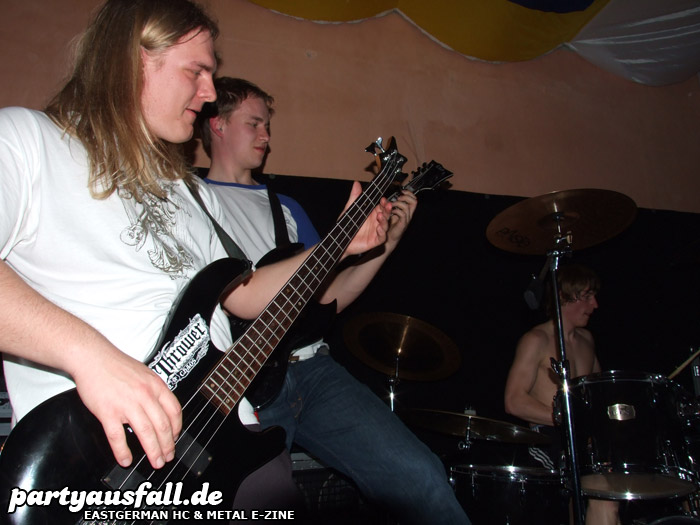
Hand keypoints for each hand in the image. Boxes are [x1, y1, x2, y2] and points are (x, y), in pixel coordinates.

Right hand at [72, 348, 181, 468]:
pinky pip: (117, 436)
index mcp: (155, 385)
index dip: (177, 428)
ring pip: (146, 433)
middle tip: (167, 457)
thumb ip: (154, 390)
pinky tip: (126, 459)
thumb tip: (162, 408)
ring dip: (152, 451)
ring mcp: (126, 404)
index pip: (174, 410)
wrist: (92, 356)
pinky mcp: (107, 411)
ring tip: (155, 462)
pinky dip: (123, 451)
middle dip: (167, 445)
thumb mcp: (144, 373)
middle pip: (162, 425)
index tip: (175, 438)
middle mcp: (144, 395)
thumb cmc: (116, 364)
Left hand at [343, 181, 389, 255]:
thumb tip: (356, 183)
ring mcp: (376, 231)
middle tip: (388, 205)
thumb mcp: (350, 208)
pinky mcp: (375, 240)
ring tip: (380, 216)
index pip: (381, 206)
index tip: (383, 199)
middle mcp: (376, 221)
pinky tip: (379, 228)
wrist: (340, 239)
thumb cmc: (346, 224)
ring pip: (385, 225)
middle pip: (386, 214)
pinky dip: (382, 232)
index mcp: (372, 213)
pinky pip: (382, 237)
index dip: (384, 202)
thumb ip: (354, 197)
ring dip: (385, 220)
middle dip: (388, 210)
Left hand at [387, 190, 416, 245]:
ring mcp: (406, 219)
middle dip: (406, 197)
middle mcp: (408, 214)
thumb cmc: (388, 226)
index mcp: (406, 211)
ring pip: (407, 207)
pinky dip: (396, 211)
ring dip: (398, 204)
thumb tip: (384, 198)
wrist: (387, 238)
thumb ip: (387, 206)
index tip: (402, 191)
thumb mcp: (388, 213)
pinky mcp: (403, 224)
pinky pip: (402, 214)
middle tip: (398, 198)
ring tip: (391, 205)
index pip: (413, 199)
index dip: (409, 193)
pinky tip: (391, 212)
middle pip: (414, 201)